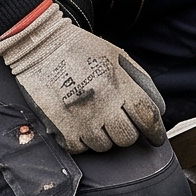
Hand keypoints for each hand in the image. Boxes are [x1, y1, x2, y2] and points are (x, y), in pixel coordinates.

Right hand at [0, 4, 168, 153]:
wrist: (39, 47)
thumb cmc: (80, 49)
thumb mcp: (115, 55)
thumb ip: (138, 80)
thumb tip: (156, 108)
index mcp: (118, 83)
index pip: (147, 116)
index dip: (156, 131)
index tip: (156, 138)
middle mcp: (102, 103)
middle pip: (127, 137)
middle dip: (126, 132)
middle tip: (119, 124)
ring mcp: (81, 118)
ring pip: (105, 146)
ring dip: (104, 137)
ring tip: (96, 121)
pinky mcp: (61, 128)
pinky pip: (81, 149)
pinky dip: (83, 141)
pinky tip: (80, 126)